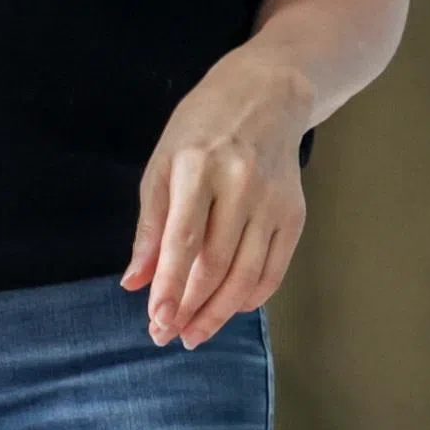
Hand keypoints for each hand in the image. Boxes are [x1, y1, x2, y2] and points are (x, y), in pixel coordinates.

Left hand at [124, 44, 318, 345]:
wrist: (267, 93)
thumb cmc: (203, 127)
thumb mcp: (162, 164)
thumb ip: (150, 226)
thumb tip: (135, 282)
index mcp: (198, 167)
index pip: (183, 242)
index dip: (170, 288)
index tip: (157, 321)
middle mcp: (240, 185)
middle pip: (216, 264)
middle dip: (191, 308)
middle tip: (168, 336)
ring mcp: (272, 200)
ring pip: (246, 275)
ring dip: (219, 312)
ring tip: (195, 333)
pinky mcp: (294, 213)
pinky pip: (274, 269)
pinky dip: (251, 297)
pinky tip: (230, 309)